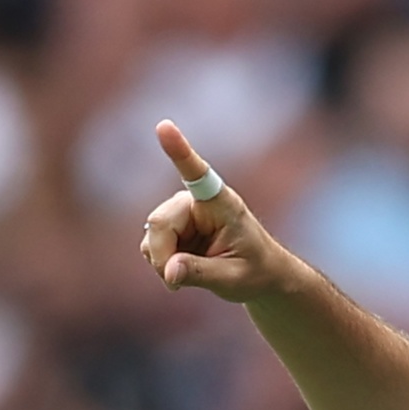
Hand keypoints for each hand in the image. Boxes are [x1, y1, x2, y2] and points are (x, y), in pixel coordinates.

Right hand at [138, 120, 288, 305]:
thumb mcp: (234, 279)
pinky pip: (150, 245)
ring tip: (188, 275)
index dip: (179, 151)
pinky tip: (179, 269)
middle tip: (176, 283)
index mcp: (222, 204)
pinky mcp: (171, 227)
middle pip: (159, 223)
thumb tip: (169, 271)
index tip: (164, 126)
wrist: (258, 274)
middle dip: (163, 256)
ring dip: (162, 262)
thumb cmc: (255, 271)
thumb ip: (200, 273)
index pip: (198, 174)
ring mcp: (180, 213)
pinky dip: (160, 263)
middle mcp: (197, 202)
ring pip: (151, 236)